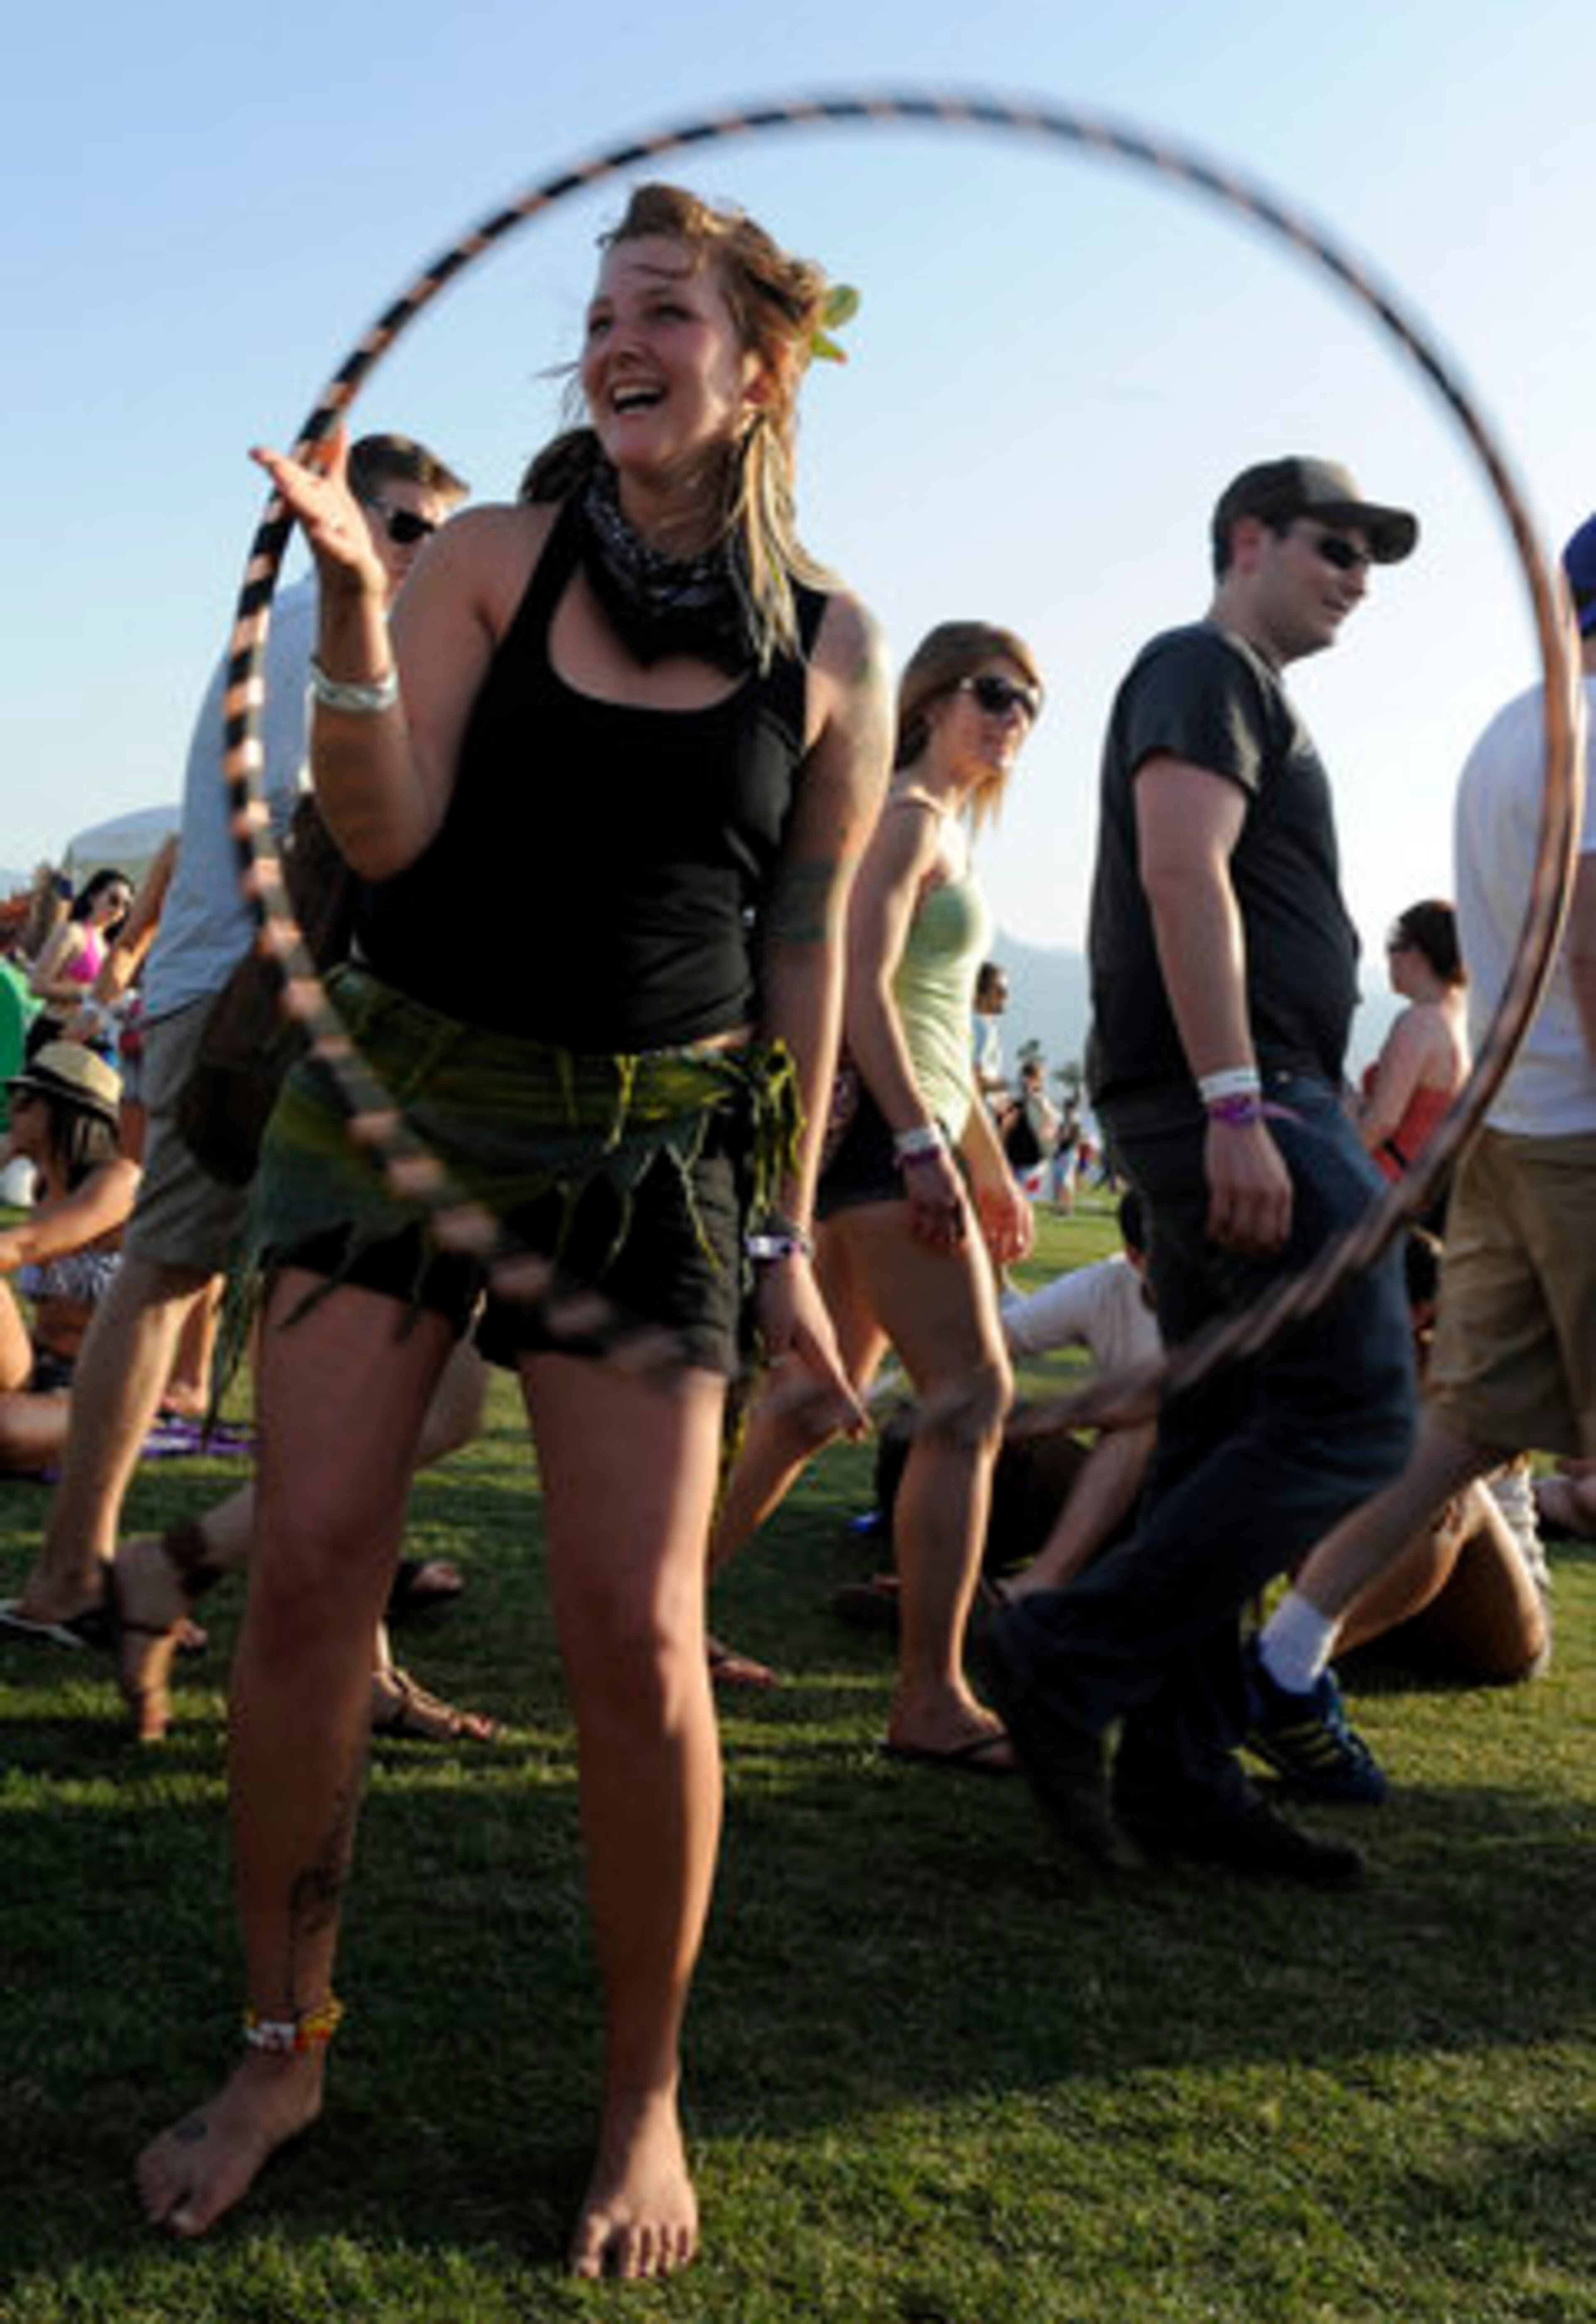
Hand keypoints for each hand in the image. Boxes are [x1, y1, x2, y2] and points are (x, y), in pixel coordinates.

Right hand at [250, 425, 385, 603]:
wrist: (354, 579)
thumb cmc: (340, 534)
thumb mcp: (336, 494)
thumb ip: (334, 461)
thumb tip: (338, 427)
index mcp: (309, 501)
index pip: (290, 479)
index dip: (274, 464)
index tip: (255, 453)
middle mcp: (315, 519)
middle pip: (298, 495)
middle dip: (286, 479)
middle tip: (271, 466)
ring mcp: (331, 540)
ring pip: (313, 518)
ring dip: (302, 504)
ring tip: (287, 489)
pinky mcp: (350, 560)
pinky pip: (339, 550)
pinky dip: (330, 542)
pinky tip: (321, 533)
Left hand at [755, 1257, 867, 1438]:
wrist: (785, 1261)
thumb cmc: (777, 1296)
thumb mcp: (773, 1331)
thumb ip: (780, 1361)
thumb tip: (784, 1388)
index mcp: (819, 1349)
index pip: (838, 1388)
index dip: (849, 1413)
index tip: (861, 1434)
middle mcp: (827, 1344)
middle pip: (841, 1384)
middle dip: (849, 1410)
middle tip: (859, 1436)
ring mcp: (824, 1335)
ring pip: (835, 1371)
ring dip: (840, 1394)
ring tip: (846, 1416)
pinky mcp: (817, 1328)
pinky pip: (828, 1360)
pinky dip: (832, 1377)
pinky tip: (830, 1380)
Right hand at [903, 1146, 968, 1254]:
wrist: (925, 1152)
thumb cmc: (941, 1166)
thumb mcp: (955, 1180)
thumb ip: (956, 1197)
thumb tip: (955, 1211)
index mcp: (959, 1197)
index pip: (962, 1223)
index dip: (961, 1235)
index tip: (959, 1242)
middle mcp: (946, 1202)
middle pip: (948, 1229)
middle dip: (947, 1241)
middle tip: (945, 1248)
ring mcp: (931, 1202)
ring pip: (932, 1228)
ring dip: (932, 1238)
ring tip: (930, 1242)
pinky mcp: (916, 1199)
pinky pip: (917, 1219)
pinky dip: (917, 1228)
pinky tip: (916, 1232)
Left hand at [975, 1174, 1032, 1265]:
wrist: (988, 1170)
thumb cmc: (1005, 1186)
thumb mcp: (1014, 1206)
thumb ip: (1018, 1225)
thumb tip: (1021, 1245)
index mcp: (1024, 1217)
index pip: (1026, 1242)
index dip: (1021, 1253)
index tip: (1014, 1260)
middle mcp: (1013, 1219)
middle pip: (1012, 1244)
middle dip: (1007, 1254)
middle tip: (1001, 1261)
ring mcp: (1000, 1217)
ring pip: (999, 1240)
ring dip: (996, 1249)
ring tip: (991, 1255)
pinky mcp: (987, 1214)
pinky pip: (987, 1231)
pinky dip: (986, 1238)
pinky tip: (984, 1243)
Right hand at [1203, 1117, 1292, 1252]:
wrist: (1238, 1121)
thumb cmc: (1258, 1148)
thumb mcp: (1278, 1172)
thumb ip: (1278, 1198)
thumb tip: (1271, 1229)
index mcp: (1283, 1192)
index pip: (1281, 1235)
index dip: (1269, 1250)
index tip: (1258, 1252)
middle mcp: (1266, 1194)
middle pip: (1259, 1239)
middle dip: (1248, 1251)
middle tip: (1238, 1250)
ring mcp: (1244, 1191)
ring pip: (1237, 1234)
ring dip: (1229, 1244)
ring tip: (1223, 1242)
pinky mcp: (1222, 1185)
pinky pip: (1217, 1220)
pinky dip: (1213, 1232)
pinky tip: (1211, 1232)